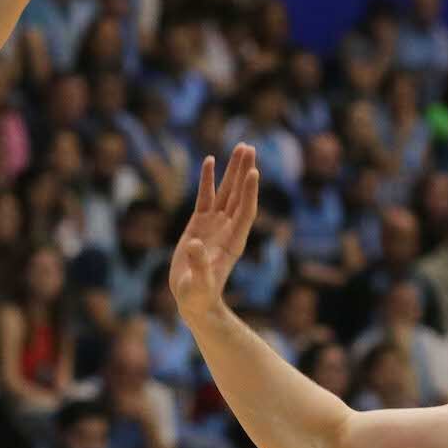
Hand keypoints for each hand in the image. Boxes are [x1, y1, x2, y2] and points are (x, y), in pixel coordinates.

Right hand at [170, 145, 259, 318]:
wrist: (194, 300)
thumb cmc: (198, 295)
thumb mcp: (198, 283)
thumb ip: (199, 264)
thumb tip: (195, 244)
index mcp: (232, 242)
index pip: (244, 212)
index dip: (249, 193)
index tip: (253, 172)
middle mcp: (228, 229)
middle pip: (239, 195)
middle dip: (244, 171)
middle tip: (249, 148)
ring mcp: (215, 224)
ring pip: (226, 191)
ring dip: (233, 170)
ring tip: (240, 147)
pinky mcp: (200, 224)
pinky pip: (206, 196)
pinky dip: (208, 179)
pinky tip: (209, 160)